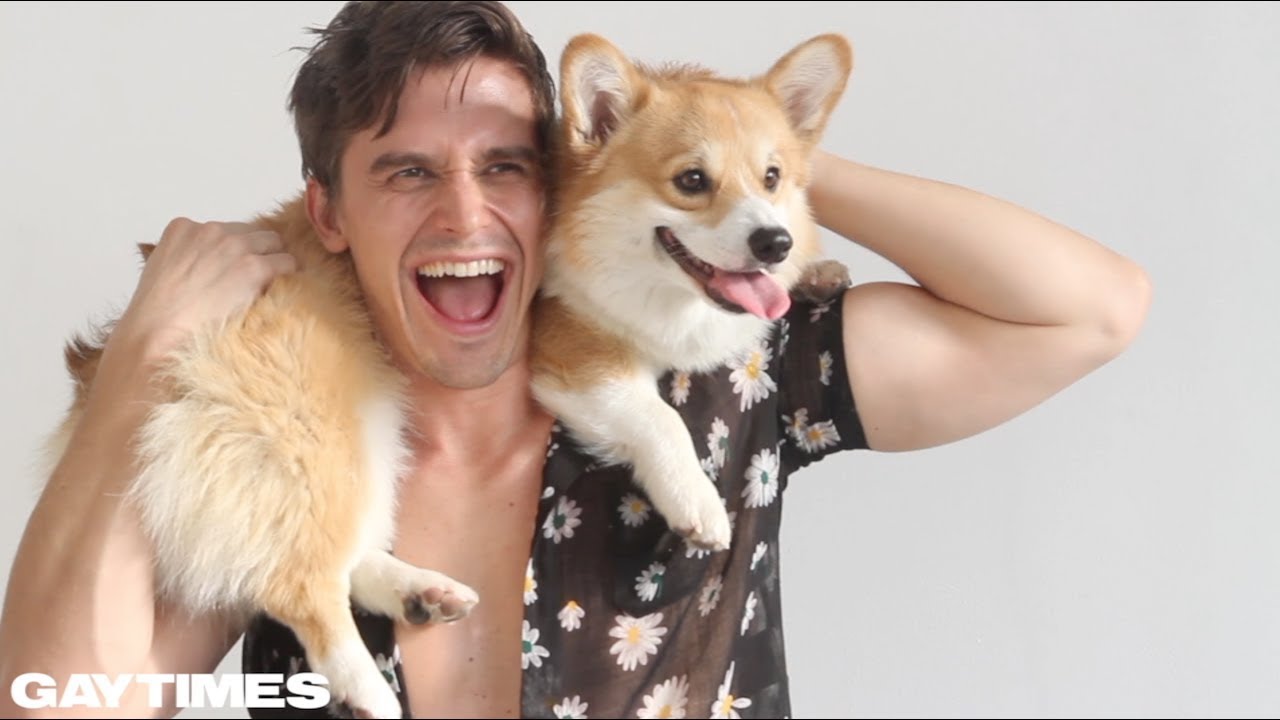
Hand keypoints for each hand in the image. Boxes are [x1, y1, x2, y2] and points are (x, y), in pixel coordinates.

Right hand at [108, 217, 297, 368]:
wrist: (158, 333)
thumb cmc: (156, 315)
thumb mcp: (164, 271)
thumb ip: (188, 259)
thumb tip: (212, 268)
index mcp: (183, 227)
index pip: (224, 230)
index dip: (232, 251)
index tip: (231, 270)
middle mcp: (211, 230)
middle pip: (251, 233)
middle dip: (254, 253)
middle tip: (253, 280)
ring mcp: (235, 246)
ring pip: (273, 244)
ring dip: (273, 263)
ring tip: (266, 287)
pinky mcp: (255, 267)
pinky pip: (287, 263)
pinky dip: (287, 276)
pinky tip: (281, 291)